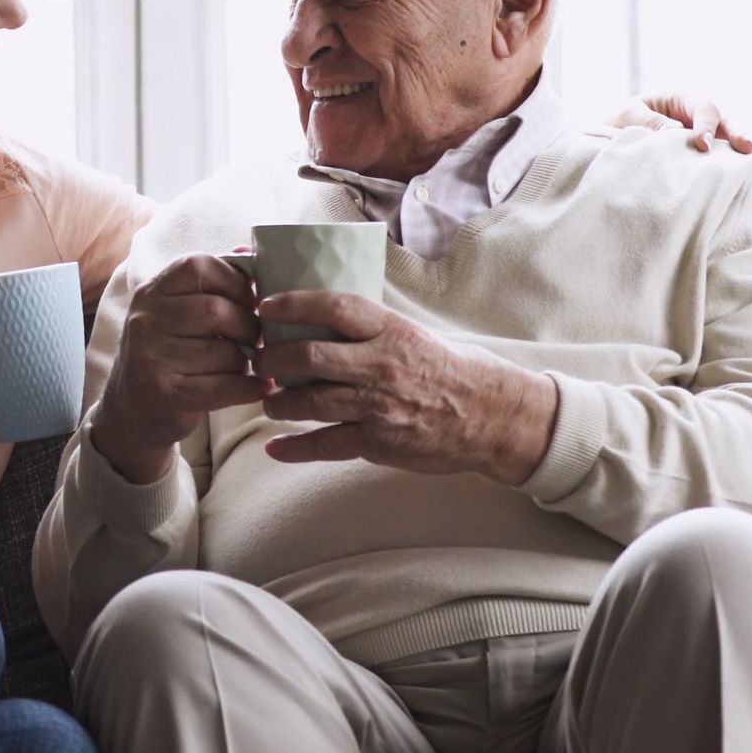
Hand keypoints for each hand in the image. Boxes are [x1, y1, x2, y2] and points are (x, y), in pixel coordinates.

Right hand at [93, 255, 266, 482]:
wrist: (130, 410)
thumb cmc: (167, 354)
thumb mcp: (177, 312)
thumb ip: (210, 282)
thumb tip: (248, 251)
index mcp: (151, 291)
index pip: (199, 266)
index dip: (236, 280)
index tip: (252, 300)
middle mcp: (145, 319)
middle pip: (216, 310)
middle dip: (249, 326)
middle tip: (257, 339)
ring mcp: (151, 357)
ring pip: (223, 352)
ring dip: (246, 361)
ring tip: (247, 364)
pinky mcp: (164, 393)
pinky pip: (223, 386)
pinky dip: (250, 388)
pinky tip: (260, 387)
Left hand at [252, 291, 556, 484]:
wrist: (494, 416)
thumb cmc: (454, 370)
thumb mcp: (415, 334)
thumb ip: (372, 328)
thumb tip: (324, 315)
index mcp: (391, 330)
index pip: (334, 306)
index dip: (293, 304)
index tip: (265, 306)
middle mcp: (382, 365)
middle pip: (309, 357)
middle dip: (272, 359)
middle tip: (258, 360)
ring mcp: (379, 405)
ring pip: (311, 402)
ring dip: (279, 403)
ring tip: (268, 400)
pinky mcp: (380, 441)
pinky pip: (327, 444)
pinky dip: (295, 448)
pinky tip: (274, 448)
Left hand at [613, 93, 751, 175]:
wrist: (614, 137)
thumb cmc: (620, 122)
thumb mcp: (628, 117)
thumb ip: (650, 124)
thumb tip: (676, 134)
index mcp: (683, 99)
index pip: (703, 108)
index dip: (705, 125)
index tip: (700, 145)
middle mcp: (702, 116)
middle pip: (729, 119)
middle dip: (738, 133)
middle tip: (746, 149)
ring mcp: (711, 135)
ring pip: (737, 138)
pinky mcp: (713, 155)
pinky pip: (735, 158)